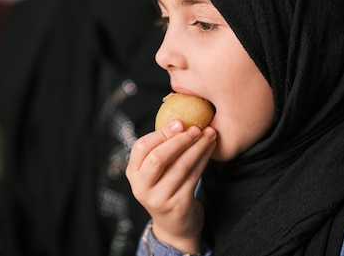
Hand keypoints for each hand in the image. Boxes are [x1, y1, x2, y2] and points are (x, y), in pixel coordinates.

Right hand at [126, 120, 216, 253]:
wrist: (175, 225)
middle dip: (179, 140)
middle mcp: (142, 187)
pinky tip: (210, 148)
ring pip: (181, 166)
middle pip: (158, 158)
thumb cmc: (166, 187)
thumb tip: (181, 119)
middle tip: (196, 128)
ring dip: (198, 147)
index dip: (161, 133)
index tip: (179, 122)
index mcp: (133, 173)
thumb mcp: (155, 172)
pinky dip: (204, 159)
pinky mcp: (179, 205)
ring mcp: (159, 198)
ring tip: (209, 134)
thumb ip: (160, 149)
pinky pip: (194, 176)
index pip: (141, 148)